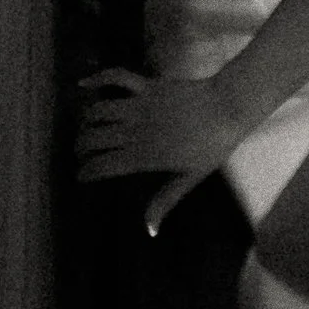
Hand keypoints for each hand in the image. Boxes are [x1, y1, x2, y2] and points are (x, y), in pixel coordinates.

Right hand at [74, 68, 246, 232]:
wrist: (229, 108)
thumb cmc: (212, 146)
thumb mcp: (189, 178)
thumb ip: (165, 201)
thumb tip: (150, 231)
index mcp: (143, 156)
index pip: (102, 165)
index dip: (86, 172)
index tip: (81, 176)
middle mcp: (135, 131)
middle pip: (93, 139)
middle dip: (80, 148)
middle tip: (81, 154)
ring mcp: (139, 106)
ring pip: (98, 111)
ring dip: (86, 121)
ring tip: (86, 129)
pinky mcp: (147, 86)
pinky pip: (116, 77)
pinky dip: (97, 77)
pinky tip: (83, 84)